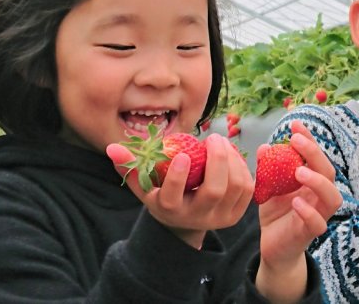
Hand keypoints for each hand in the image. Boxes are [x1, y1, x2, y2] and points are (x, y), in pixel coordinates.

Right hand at [107, 133, 253, 248]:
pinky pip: (247, 187)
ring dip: (232, 160)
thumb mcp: (144, 184)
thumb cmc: (162, 194)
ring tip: (221, 143)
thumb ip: (129, 165)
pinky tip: (232, 153)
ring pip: (235, 187)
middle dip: (218, 160)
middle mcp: (197, 218)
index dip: (178, 177)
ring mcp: (220, 218)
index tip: (183, 155)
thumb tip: (112, 148)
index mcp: (170, 211)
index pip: (173, 198)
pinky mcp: (237, 214)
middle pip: (214, 191)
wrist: (185, 221)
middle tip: (213, 138)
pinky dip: (242, 167)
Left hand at [255, 120, 341, 302]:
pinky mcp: (309, 233)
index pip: (316, 156)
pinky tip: (295, 202)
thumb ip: (267, 169)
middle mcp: (318, 196)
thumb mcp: (268, 187)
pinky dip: (309, 212)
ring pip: (333, 197)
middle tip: (295, 141)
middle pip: (329, 172)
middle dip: (314, 153)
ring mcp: (318, 214)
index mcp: (311, 181)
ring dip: (317, 182)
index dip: (309, 139)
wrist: (272, 246)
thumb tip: (265, 147)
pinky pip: (319, 224)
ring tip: (299, 172)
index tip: (295, 124)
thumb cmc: (276, 214)